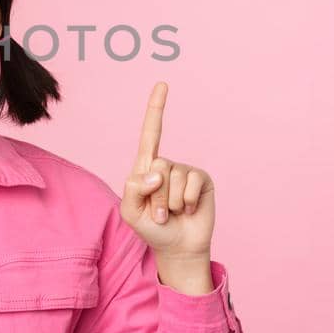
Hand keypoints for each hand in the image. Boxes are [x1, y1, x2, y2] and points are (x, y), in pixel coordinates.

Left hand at [120, 82, 215, 261]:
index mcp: (146, 168)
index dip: (156, 109)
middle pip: (158, 166)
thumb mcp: (131, 212)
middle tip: (160, 213)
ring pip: (174, 178)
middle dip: (156, 196)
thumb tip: (156, 172)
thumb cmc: (152, 229)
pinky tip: (188, 210)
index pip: (151, 133)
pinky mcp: (202, 180)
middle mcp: (166, 165)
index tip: (163, 85)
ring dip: (171, 203)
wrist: (178, 247)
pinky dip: (188, 202)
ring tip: (173, 213)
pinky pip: (192, 183)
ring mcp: (186, 172)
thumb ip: (133, 189)